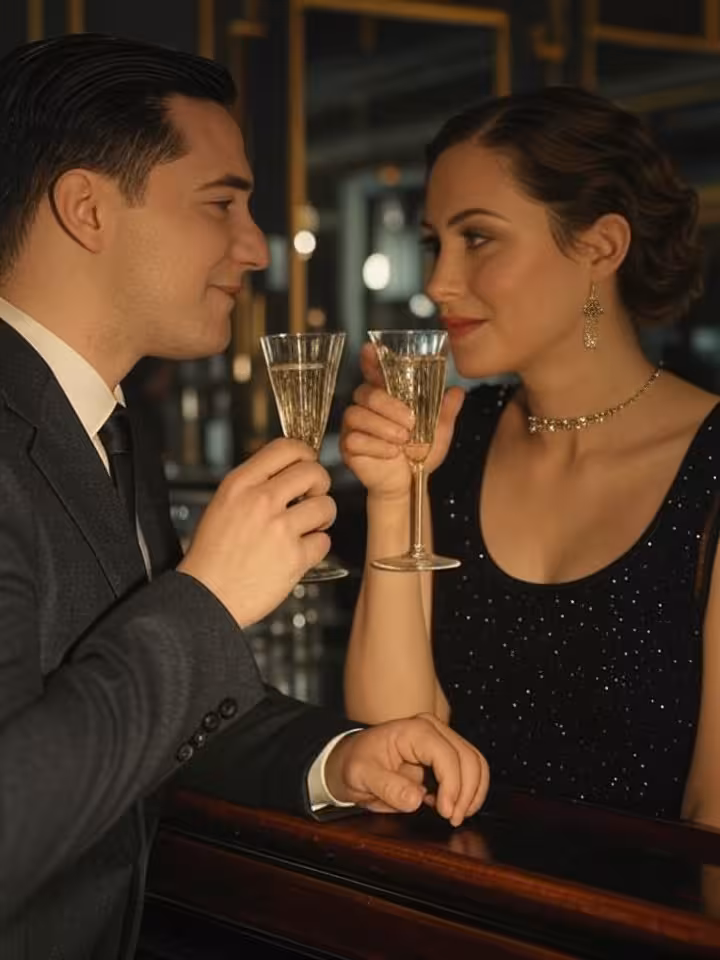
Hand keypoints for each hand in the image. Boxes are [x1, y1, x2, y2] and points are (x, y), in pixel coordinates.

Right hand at [178, 438, 335, 627]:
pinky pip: (324, 541)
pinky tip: (299, 552)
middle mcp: (261, 501)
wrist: (205, 597)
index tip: (308, 463)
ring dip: (322, 517)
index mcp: (240, 484)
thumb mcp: (222, 505)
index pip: (286, 448)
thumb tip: (286, 474)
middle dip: (320, 484)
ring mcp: (279, 528)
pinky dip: (316, 548)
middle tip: (313, 497)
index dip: (305, 454)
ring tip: (308, 527)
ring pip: (326, 506)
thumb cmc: (211, 557)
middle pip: (314, 472)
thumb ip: (253, 486)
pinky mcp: (294, 557)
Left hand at [324, 713, 489, 826]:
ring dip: (472, 793)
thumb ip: (388, 787)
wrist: (351, 759)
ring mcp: (441, 739)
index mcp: (413, 730)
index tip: (446, 812)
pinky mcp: (445, 752)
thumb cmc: (356, 763)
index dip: (452, 787)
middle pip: (469, 759)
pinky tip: (451, 805)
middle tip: (453, 819)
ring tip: (454, 814)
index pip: (447, 756)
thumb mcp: (361, 776)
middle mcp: (432, 729)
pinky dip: (468, 791)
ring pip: (475, 764)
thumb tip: (416, 799)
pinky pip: (469, 770)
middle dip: (467, 793)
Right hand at [339, 344, 464, 500]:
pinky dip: (376, 446)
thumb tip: (457, 392)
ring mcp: (353, 427)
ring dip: (383, 427)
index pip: (373, 371)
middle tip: (410, 423)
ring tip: (402, 441)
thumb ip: (445, 411)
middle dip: (389, 406)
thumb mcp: (438, 431)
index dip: (370, 360)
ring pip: (357, 415)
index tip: (370, 350)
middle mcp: (366, 407)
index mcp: (386, 396)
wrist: (409, 483)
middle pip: (365, 393)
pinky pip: (354, 439)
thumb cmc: (419, 454)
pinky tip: (391, 453)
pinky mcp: (347, 447)